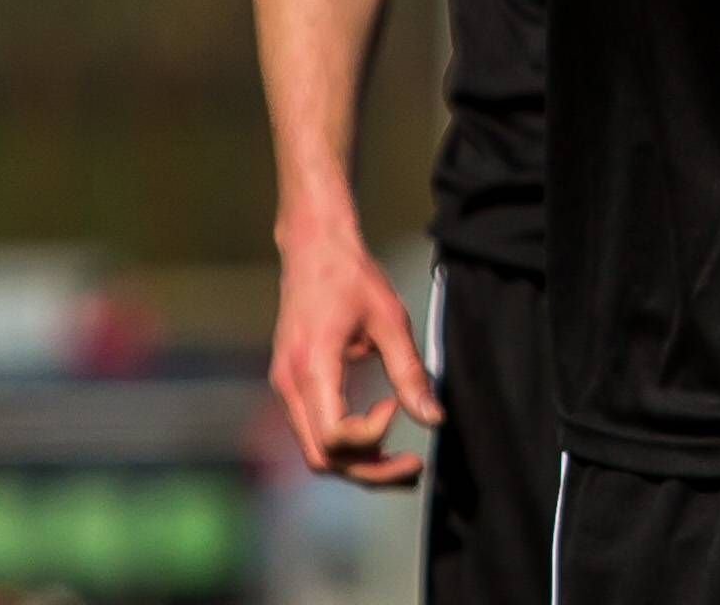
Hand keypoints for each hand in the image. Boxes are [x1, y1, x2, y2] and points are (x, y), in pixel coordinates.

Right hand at [268, 222, 441, 487]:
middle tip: (413, 467)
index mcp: (312, 367)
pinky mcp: (290, 385)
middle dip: (369, 472)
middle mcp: (290, 384)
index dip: (371, 436)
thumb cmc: (351, 276)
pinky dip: (345, 445)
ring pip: (316, 452)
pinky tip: (377, 437)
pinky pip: (313, 432)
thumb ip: (410, 373)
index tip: (395, 407)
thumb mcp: (391, 319)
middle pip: (322, 458)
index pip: (334, 437)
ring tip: (402, 463)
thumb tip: (434, 419)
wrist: (312, 246)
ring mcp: (285, 387)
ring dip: (358, 464)